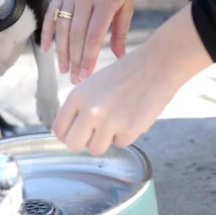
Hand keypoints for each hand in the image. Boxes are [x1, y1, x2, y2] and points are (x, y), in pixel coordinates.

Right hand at [41, 0, 134, 84]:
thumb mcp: (127, 3)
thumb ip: (121, 31)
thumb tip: (119, 58)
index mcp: (104, 2)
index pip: (93, 36)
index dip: (88, 58)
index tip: (85, 76)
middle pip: (76, 36)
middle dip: (75, 60)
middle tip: (75, 79)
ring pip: (62, 28)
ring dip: (62, 52)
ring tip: (64, 69)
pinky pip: (50, 15)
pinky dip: (47, 33)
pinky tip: (46, 49)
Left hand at [52, 5, 212, 154]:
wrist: (156, 66)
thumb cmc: (125, 74)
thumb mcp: (94, 84)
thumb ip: (81, 106)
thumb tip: (71, 131)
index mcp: (77, 96)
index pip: (59, 129)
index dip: (67, 134)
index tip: (75, 133)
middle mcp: (90, 110)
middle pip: (73, 144)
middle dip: (83, 142)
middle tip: (94, 134)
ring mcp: (109, 122)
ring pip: (96, 149)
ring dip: (105, 140)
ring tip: (116, 121)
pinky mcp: (129, 130)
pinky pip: (120, 144)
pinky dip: (125, 135)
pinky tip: (132, 116)